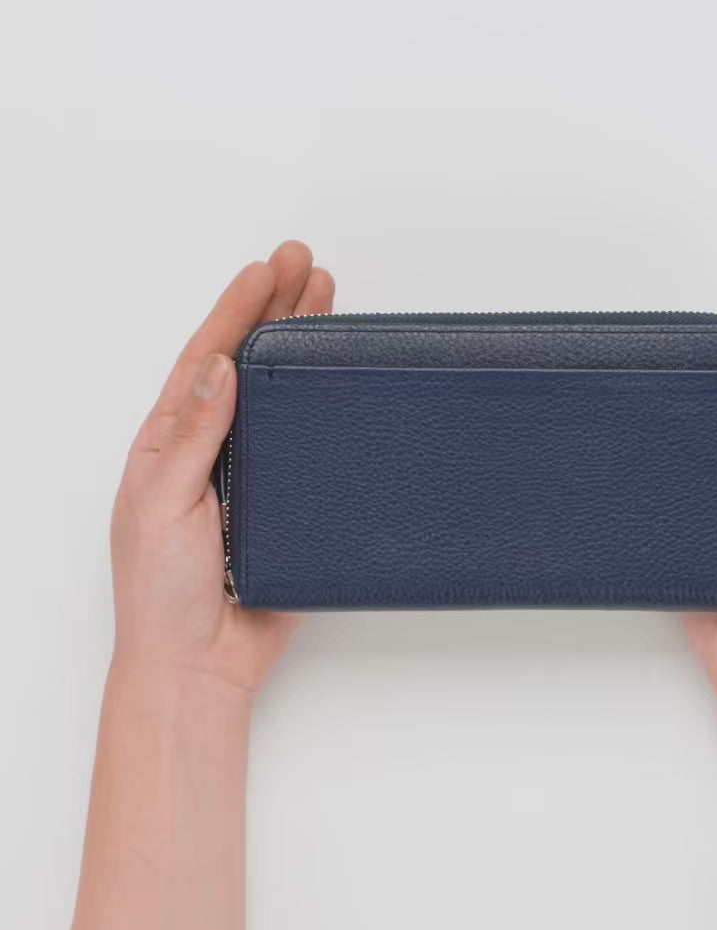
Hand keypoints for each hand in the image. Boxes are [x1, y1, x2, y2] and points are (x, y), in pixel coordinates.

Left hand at [109, 242, 333, 698]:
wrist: (199, 666)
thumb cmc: (160, 595)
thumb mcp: (162, 505)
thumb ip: (194, 437)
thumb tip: (218, 367)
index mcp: (168, 444)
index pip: (206, 360)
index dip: (236, 310)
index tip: (268, 268)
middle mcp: (212, 451)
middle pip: (249, 365)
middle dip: (277, 312)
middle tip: (309, 264)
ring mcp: (253, 478)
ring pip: (284, 400)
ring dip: (304, 351)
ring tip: (330, 301)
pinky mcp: (289, 509)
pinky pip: (312, 452)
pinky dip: (328, 415)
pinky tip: (343, 384)